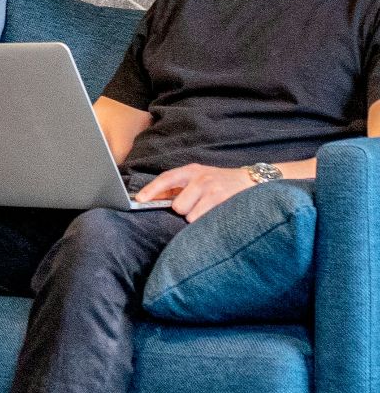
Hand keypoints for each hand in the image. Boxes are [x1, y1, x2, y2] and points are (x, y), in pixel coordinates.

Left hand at [134, 163, 254, 222]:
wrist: (253, 181)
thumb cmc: (221, 182)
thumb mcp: (200, 177)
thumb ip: (180, 187)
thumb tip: (155, 200)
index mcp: (192, 170)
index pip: (166, 178)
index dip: (152, 190)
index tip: (140, 200)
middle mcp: (201, 178)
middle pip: (178, 206)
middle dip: (185, 211)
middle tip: (198, 206)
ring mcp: (213, 190)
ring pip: (190, 216)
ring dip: (197, 217)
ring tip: (209, 210)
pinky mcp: (223, 201)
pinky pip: (204, 220)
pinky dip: (207, 222)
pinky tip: (216, 214)